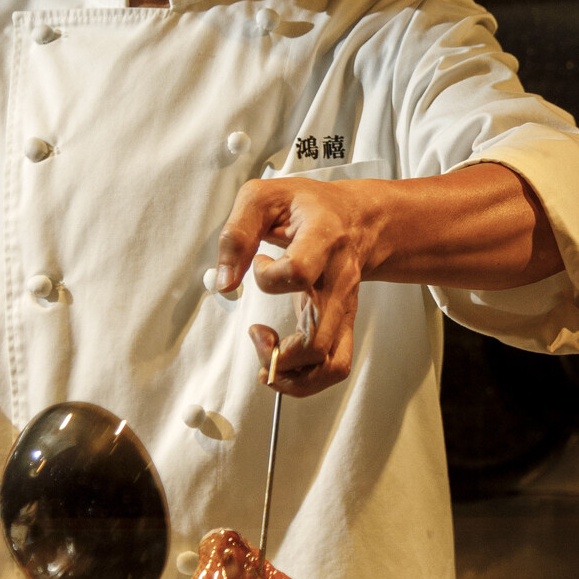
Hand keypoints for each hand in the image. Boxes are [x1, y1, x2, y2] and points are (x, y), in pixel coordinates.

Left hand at [213, 176, 377, 397]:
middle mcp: (339, 281)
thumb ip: (237, 235)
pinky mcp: (343, 325)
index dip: (266, 276)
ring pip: (331, 365)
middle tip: (256, 333)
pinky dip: (306, 380)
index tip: (257, 263)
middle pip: (318, 340)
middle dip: (278, 355)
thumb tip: (224, 283)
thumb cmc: (307, 207)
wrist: (354, 219)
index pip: (298, 271)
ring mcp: (345, 308)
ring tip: (267, 359)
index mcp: (323, 241)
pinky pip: (335, 368)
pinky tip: (281, 363)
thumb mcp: (263, 198)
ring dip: (293, 377)